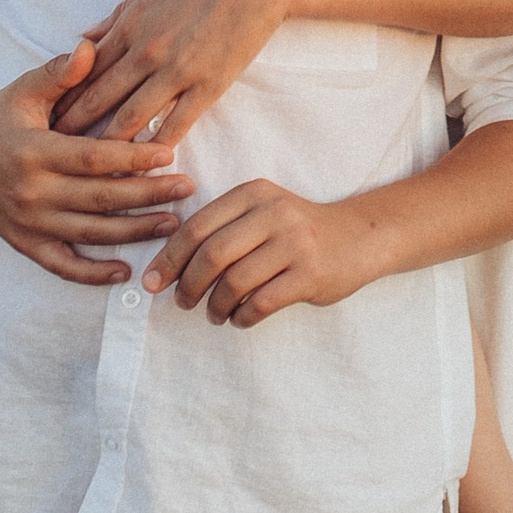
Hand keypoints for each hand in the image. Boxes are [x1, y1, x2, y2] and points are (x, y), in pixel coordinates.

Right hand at [0, 43, 195, 282]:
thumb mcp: (21, 92)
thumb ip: (58, 73)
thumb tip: (90, 46)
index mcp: (34, 151)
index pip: (92, 157)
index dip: (132, 157)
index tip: (169, 154)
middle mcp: (31, 192)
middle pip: (99, 198)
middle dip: (147, 195)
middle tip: (187, 188)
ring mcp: (28, 223)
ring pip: (89, 234)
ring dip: (133, 231)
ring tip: (172, 223)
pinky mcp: (24, 244)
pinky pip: (61, 266)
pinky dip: (91, 274)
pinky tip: (123, 271)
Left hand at [54, 0, 297, 144]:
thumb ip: (118, 16)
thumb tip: (85, 38)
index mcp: (130, 24)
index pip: (83, 69)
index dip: (62, 95)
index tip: (46, 117)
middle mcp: (145, 52)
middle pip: (97, 99)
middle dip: (71, 128)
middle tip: (52, 153)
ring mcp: (176, 71)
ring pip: (128, 118)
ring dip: (105, 146)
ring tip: (88, 170)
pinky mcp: (207, 85)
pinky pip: (175, 124)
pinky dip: (155, 148)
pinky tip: (143, 166)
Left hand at [144, 178, 373, 326]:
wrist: (360, 236)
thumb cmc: (298, 231)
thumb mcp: (262, 212)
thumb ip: (222, 229)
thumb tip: (166, 268)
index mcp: (255, 194)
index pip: (197, 226)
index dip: (168, 258)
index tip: (152, 283)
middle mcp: (274, 213)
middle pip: (212, 254)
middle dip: (187, 285)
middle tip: (182, 303)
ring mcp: (295, 243)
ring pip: (234, 283)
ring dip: (215, 306)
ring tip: (214, 314)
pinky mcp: (310, 274)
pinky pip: (261, 304)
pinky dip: (242, 318)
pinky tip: (240, 318)